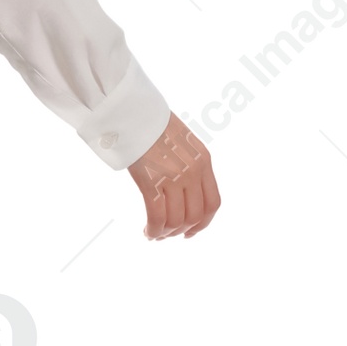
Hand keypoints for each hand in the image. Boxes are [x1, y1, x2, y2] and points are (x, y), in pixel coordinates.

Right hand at [129, 113, 220, 240]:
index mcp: (204, 160)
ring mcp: (173, 177)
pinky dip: (153, 229)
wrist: (133, 110)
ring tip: (154, 234)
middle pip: (196, 215)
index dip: (204, 223)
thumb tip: (182, 189)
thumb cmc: (151, 123)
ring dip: (166, 233)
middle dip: (182, 231)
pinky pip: (157, 216)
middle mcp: (193, 171)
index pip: (213, 203)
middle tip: (168, 235)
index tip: (191, 231)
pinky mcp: (152, 181)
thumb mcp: (182, 141)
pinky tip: (147, 231)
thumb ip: (188, 163)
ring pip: (177, 220)